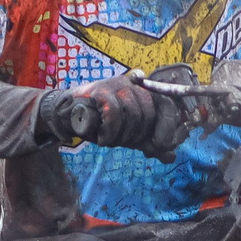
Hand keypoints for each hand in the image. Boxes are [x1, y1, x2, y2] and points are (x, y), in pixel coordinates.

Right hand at [40, 76, 188, 159]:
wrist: (69, 117)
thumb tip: (170, 156)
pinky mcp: (100, 89)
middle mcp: (134, 84)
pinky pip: (114, 113)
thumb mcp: (130, 135)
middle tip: (125, 142)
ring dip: (122, 135)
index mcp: (145, 92)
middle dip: (139, 135)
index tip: (161, 145)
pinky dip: (109, 132)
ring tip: (110, 138)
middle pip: (150, 113)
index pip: (167, 103)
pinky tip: (102, 137)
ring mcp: (117, 84)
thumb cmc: (102, 124)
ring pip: (133, 114)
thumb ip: (149, 144)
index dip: (168, 125)